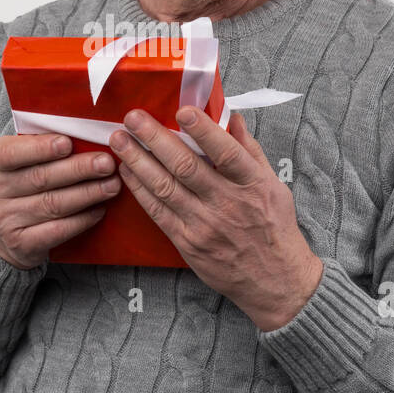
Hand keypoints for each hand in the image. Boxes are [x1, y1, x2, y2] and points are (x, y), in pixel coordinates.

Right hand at [0, 133, 120, 269]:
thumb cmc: (18, 182)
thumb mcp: (17, 159)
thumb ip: (39, 144)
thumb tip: (84, 132)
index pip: (11, 153)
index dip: (40, 149)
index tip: (67, 143)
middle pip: (41, 178)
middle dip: (78, 170)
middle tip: (106, 163)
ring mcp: (5, 220)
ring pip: (53, 204)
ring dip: (87, 194)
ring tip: (112, 184)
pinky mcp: (22, 244)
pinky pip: (57, 230)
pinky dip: (82, 220)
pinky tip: (100, 210)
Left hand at [108, 107, 323, 330]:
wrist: (274, 281)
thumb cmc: (274, 228)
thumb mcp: (273, 185)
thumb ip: (250, 150)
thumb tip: (232, 118)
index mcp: (253, 185)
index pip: (226, 153)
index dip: (204, 131)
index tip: (182, 110)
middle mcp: (228, 204)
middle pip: (186, 167)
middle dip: (155, 139)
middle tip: (132, 118)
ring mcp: (205, 225)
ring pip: (165, 187)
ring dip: (138, 161)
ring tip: (119, 140)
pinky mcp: (188, 243)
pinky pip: (158, 212)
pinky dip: (140, 189)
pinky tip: (127, 171)